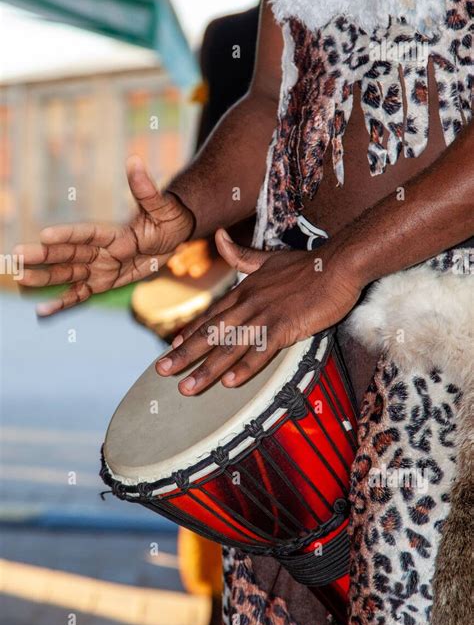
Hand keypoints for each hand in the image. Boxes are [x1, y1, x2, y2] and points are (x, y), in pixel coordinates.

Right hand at [15, 156, 194, 315]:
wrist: (173, 235)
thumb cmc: (167, 217)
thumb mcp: (161, 206)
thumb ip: (145, 189)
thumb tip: (134, 161)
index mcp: (111, 231)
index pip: (86, 234)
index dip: (67, 235)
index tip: (46, 235)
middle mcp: (99, 249)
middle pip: (68, 253)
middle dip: (43, 256)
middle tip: (17, 256)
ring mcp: (99, 266)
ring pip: (68, 274)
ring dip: (45, 278)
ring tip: (21, 278)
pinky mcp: (102, 282)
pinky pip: (81, 294)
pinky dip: (63, 303)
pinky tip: (42, 311)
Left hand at [156, 229, 362, 394]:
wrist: (338, 265)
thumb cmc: (307, 265)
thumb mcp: (268, 258)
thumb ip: (242, 255)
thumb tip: (220, 236)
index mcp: (244, 290)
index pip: (211, 315)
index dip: (190, 332)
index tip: (170, 348)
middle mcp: (248, 304)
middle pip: (211, 333)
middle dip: (184, 355)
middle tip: (161, 372)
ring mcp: (265, 316)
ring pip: (230, 347)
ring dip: (207, 369)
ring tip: (187, 388)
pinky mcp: (285, 326)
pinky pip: (261, 351)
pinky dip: (245, 367)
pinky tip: (230, 383)